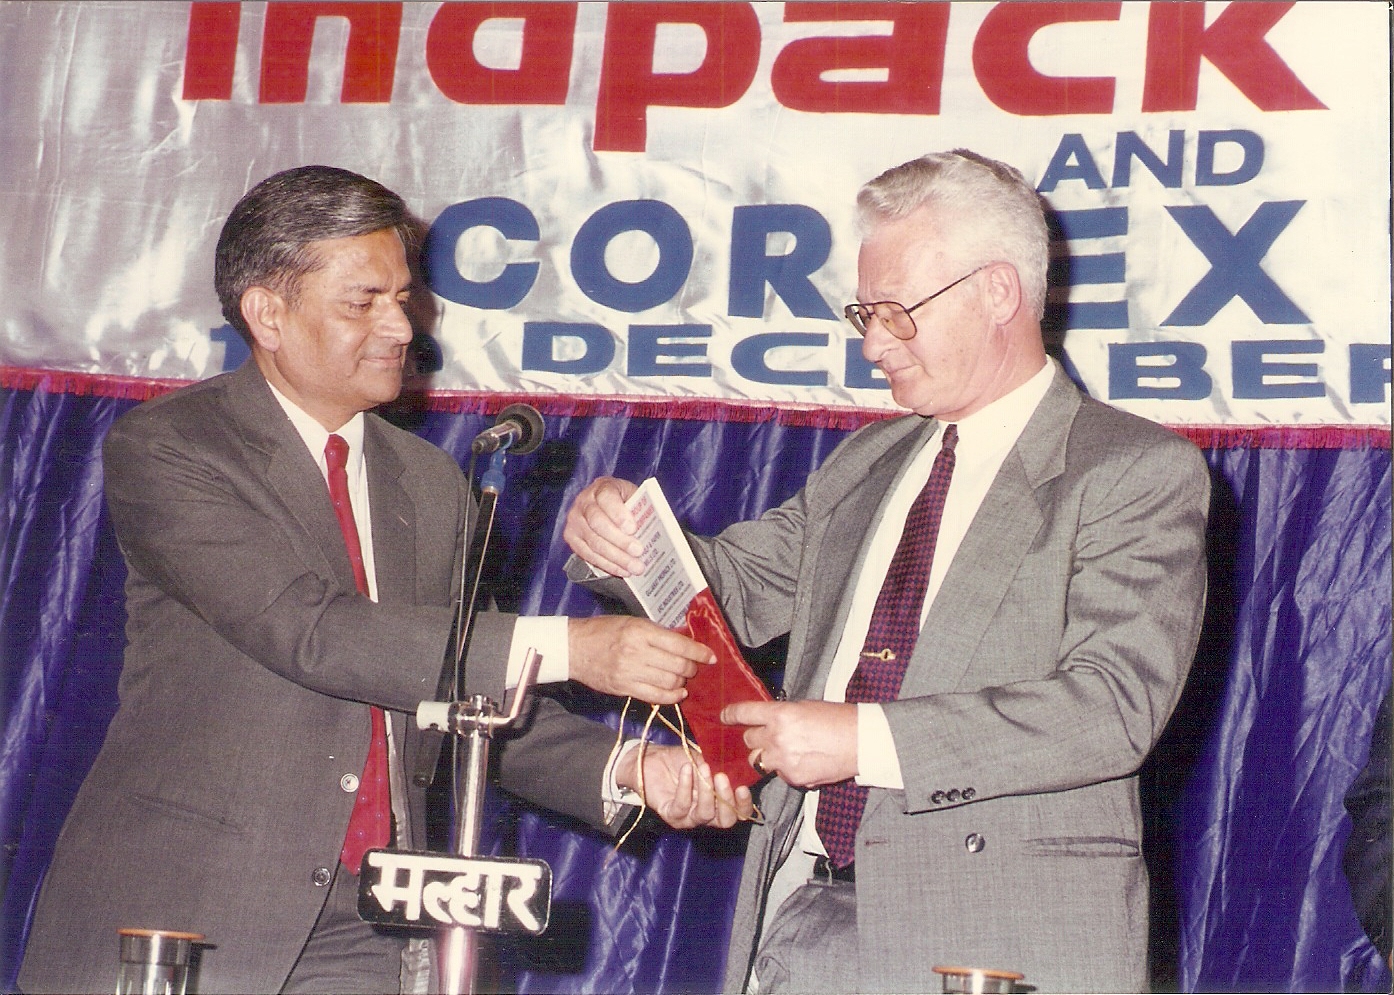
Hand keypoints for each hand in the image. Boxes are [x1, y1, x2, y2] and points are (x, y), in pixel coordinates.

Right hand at [563, 477, 644, 576]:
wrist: (604, 506)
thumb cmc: (624, 503)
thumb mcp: (634, 497)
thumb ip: (640, 509)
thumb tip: (652, 529)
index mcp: (602, 487)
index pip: (607, 497)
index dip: (618, 514)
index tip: (633, 528)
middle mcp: (583, 502)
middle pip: (598, 523)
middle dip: (620, 540)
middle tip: (638, 552)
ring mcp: (574, 520)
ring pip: (594, 542)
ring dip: (616, 558)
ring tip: (635, 567)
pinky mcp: (572, 537)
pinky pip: (588, 554)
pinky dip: (607, 564)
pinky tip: (622, 570)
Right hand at [569, 615, 714, 703]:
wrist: (574, 647)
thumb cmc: (604, 630)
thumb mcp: (632, 622)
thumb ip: (657, 633)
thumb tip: (684, 643)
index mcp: (641, 631)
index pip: (679, 644)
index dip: (699, 652)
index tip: (710, 657)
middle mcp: (637, 652)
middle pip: (678, 665)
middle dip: (692, 668)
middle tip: (694, 666)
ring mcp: (630, 672)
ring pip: (670, 682)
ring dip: (682, 682)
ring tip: (683, 678)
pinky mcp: (624, 688)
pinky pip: (655, 697)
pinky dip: (671, 697)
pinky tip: (677, 692)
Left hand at [615, 744, 753, 828]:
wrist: (651, 759)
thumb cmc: (680, 760)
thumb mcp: (704, 759)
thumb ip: (720, 766)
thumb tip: (736, 767)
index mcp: (719, 802)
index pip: (739, 813)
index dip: (744, 804)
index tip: (743, 787)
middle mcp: (706, 814)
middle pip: (725, 820)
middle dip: (726, 799)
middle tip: (721, 777)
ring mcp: (688, 817)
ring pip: (704, 814)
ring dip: (706, 791)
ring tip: (702, 768)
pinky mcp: (670, 814)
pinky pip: (682, 805)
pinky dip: (685, 786)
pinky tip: (686, 769)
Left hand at [721, 700, 857, 787]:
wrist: (860, 741)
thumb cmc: (837, 719)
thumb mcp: (805, 707)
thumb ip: (781, 715)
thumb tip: (766, 720)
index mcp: (780, 714)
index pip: (744, 713)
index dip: (731, 714)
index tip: (724, 716)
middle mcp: (777, 737)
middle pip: (749, 740)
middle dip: (756, 738)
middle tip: (769, 736)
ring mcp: (784, 760)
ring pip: (759, 760)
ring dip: (767, 755)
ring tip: (786, 751)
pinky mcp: (794, 778)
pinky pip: (779, 774)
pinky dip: (786, 769)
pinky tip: (803, 761)